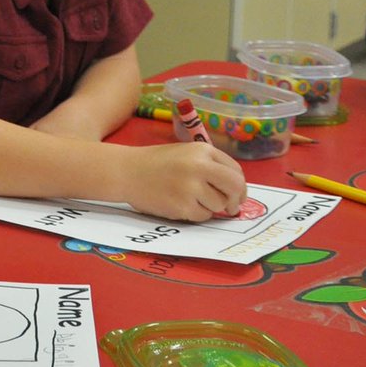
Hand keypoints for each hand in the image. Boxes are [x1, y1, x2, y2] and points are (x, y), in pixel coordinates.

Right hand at [122, 142, 246, 220]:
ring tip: (190, 199)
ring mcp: (191, 187)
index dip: (239, 186)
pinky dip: (196, 214)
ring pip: (219, 205)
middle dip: (235, 199)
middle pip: (235, 187)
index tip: (236, 195)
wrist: (126, 171)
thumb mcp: (186, 153)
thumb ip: (210, 166)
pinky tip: (180, 204)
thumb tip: (235, 190)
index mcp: (202, 150)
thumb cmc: (156, 162)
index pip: (235, 171)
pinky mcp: (182, 206)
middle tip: (230, 207)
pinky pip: (202, 216)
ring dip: (210, 207)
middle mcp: (199, 166)